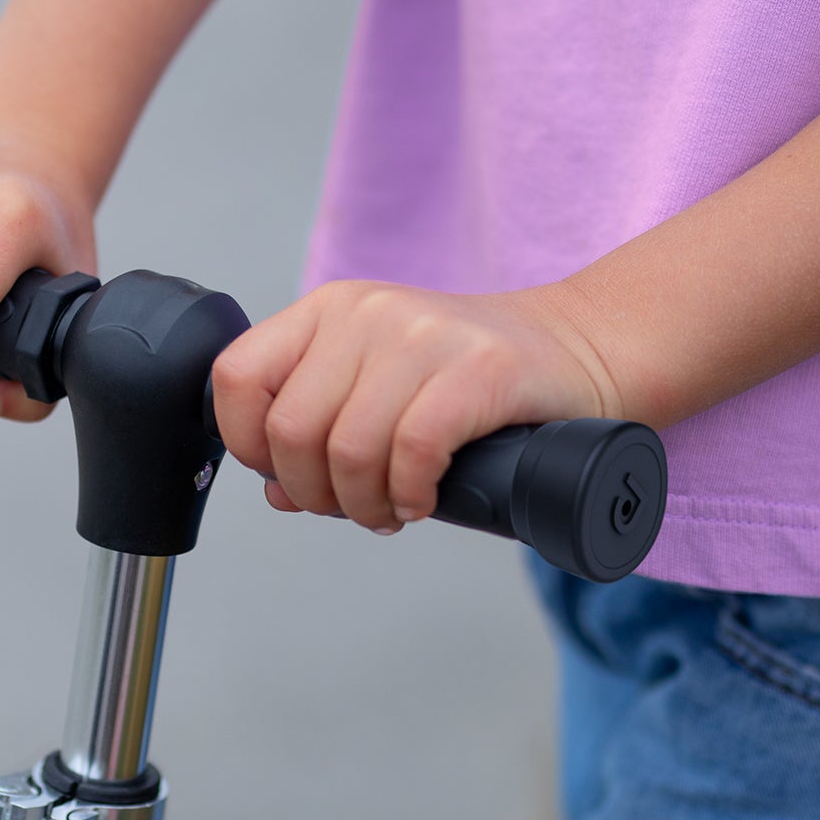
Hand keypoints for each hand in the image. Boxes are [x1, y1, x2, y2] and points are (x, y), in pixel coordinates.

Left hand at [209, 279, 619, 532]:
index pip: (236, 378)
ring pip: (349, 449)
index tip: (289, 477)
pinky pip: (413, 451)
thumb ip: (324, 424)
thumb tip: (277, 492)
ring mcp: (424, 334)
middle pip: (292, 430)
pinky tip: (424, 499)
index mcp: (329, 310)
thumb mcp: (383, 382)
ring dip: (366, 505)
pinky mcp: (479, 367)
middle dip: (316, 493)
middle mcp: (367, 312)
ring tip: (392, 509)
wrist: (583, 347)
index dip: (248, 445)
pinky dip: (410, 494)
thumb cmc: (476, 378)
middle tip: (355, 507)